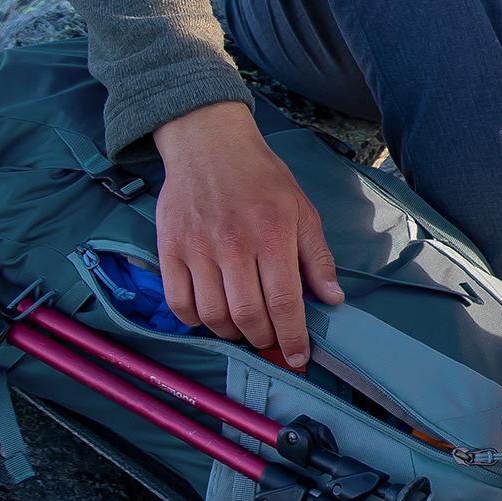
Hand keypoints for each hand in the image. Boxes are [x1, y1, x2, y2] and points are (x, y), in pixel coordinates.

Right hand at [152, 100, 342, 368]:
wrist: (209, 145)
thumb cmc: (261, 178)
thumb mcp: (302, 211)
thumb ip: (318, 258)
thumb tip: (333, 299)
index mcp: (272, 235)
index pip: (285, 302)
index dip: (293, 337)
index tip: (298, 356)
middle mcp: (234, 245)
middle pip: (248, 315)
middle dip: (264, 338)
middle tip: (271, 339)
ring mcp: (197, 248)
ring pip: (212, 315)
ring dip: (231, 333)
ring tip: (244, 327)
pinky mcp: (169, 249)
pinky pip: (178, 302)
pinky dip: (194, 320)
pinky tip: (210, 315)